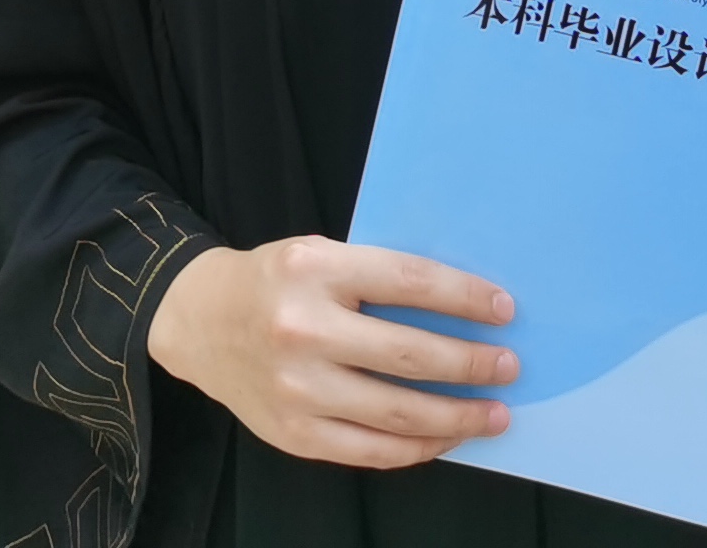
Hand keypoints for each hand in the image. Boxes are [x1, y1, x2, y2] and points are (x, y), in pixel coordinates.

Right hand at [143, 235, 517, 467]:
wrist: (198, 322)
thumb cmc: (273, 283)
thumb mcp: (317, 255)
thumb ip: (374, 278)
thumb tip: (459, 308)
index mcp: (313, 269)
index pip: (408, 282)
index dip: (464, 298)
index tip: (504, 310)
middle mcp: (303, 329)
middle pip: (409, 354)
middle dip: (471, 363)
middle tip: (508, 367)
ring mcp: (296, 388)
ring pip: (396, 411)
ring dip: (457, 416)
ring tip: (494, 414)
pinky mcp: (293, 433)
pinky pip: (370, 449)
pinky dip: (416, 446)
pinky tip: (444, 436)